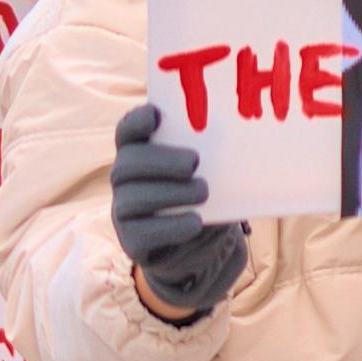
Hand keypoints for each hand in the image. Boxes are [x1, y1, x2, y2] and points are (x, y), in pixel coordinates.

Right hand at [108, 102, 247, 320]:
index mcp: (138, 154)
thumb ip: (208, 157)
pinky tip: (196, 222)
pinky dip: (172, 226)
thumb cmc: (201, 194)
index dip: (136, 122)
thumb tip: (238, 142)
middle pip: (128, 164)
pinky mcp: (132, 242)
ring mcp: (123, 212)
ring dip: (171, 193)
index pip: (126, 132)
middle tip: (194, 162)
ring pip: (133, 198)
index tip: (156, 115)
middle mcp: (124, 180)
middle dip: (161, 161)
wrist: (197, 245)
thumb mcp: (205, 172)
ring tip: (203, 191)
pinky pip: (144, 233)